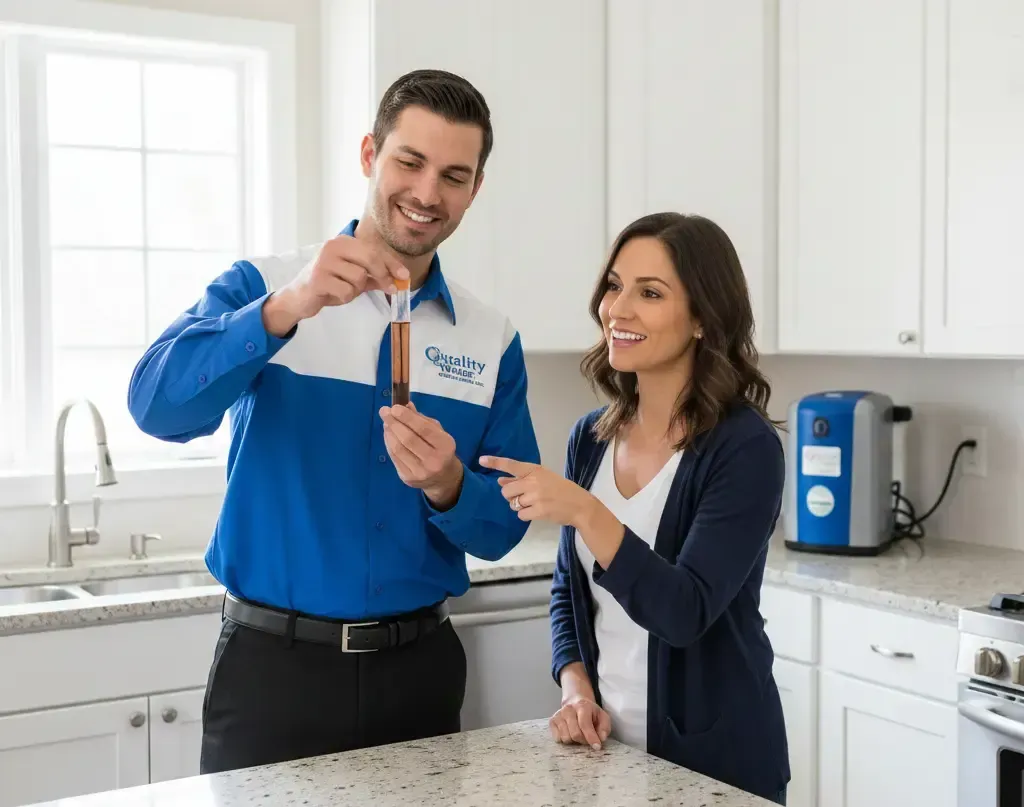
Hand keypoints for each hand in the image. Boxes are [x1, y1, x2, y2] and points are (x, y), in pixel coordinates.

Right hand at [262, 235, 408, 335]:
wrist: (299, 297)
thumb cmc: (328, 285)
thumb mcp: (354, 279)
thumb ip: (374, 277)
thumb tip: (399, 280)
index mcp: (343, 242)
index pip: (374, 250)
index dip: (392, 263)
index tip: (405, 276)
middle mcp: (333, 246)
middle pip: (370, 258)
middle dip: (383, 275)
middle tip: (391, 289)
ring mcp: (324, 261)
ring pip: (359, 277)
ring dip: (356, 289)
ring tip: (343, 289)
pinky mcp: (318, 278)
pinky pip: (346, 291)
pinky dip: (345, 297)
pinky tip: (333, 295)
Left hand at [380, 402, 463, 508]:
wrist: (444, 478)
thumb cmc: (440, 449)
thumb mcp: (438, 432)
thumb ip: (422, 419)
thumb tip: (405, 405)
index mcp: (445, 446)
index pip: (424, 429)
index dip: (407, 417)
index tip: (394, 407)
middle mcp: (434, 461)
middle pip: (408, 439)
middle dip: (394, 423)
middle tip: (384, 411)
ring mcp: (419, 472)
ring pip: (398, 449)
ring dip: (389, 433)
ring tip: (386, 422)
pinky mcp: (407, 478)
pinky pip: (394, 457)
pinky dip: (388, 443)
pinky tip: (388, 435)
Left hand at [478, 456, 594, 527]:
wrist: (580, 505)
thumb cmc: (561, 490)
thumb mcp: (543, 479)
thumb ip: (521, 480)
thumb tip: (500, 481)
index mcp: (535, 470)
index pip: (511, 465)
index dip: (495, 462)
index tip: (481, 460)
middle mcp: (533, 481)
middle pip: (506, 491)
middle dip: (511, 496)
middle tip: (523, 497)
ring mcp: (536, 497)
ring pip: (513, 504)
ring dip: (519, 506)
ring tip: (534, 504)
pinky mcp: (538, 511)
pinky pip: (521, 515)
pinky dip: (526, 515)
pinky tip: (537, 512)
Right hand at [550, 694, 610, 749]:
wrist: (575, 703)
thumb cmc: (591, 713)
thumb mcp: (602, 717)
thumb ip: (605, 727)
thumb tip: (601, 738)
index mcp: (582, 706)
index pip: (585, 724)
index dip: (591, 737)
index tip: (597, 747)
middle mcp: (568, 709)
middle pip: (575, 734)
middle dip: (583, 740)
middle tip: (587, 739)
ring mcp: (558, 715)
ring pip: (566, 738)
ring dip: (574, 741)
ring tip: (578, 734)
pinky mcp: (552, 721)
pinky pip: (557, 739)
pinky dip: (565, 740)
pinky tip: (569, 733)